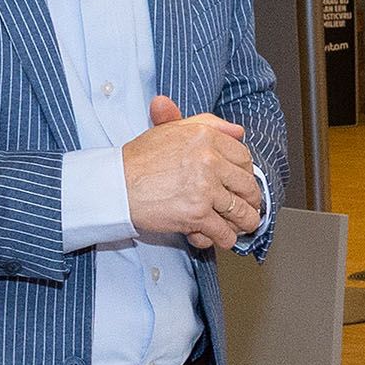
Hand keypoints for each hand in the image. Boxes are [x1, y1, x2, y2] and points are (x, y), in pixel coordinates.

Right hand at [122, 96, 261, 251]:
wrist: (115, 185)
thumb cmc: (139, 160)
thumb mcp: (172, 130)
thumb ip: (207, 124)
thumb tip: (238, 131)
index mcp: (205, 137)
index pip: (244, 158)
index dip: (247, 175)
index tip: (242, 185)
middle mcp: (209, 160)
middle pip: (248, 186)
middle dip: (250, 202)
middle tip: (245, 209)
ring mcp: (205, 188)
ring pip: (241, 213)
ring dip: (241, 224)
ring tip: (236, 227)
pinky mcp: (197, 214)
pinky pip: (224, 233)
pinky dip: (222, 239)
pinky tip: (214, 236)